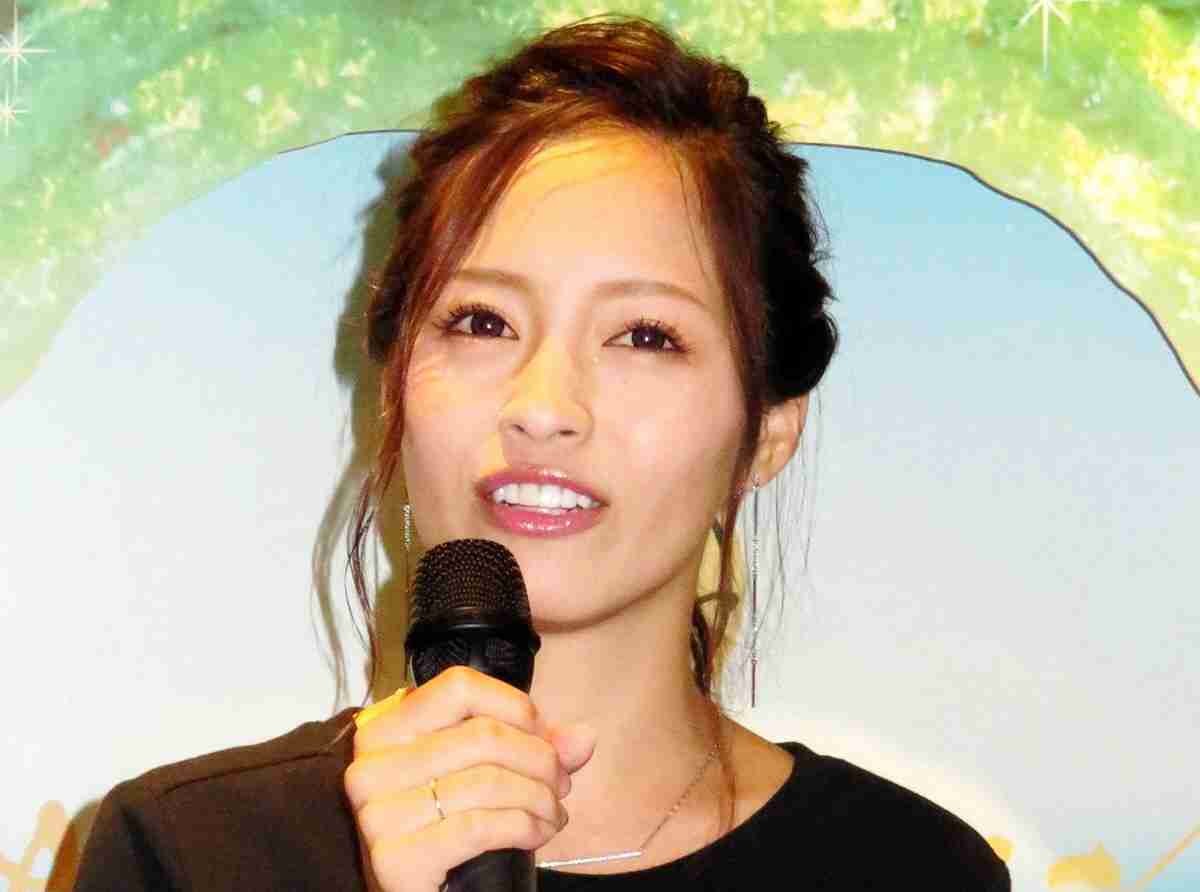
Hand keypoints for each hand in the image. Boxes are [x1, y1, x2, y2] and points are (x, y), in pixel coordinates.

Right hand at [344, 666, 595, 891]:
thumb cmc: (446, 828)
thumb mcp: (480, 775)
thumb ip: (531, 749)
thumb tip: (584, 736)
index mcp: (385, 729)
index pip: (459, 687)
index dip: (515, 708)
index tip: (543, 737)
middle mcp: (371, 765)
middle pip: (483, 735)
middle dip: (540, 760)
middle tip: (561, 785)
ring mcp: (377, 813)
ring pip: (487, 781)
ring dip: (540, 798)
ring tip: (553, 813)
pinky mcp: (395, 859)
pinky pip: (480, 826)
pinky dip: (525, 827)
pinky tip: (538, 834)